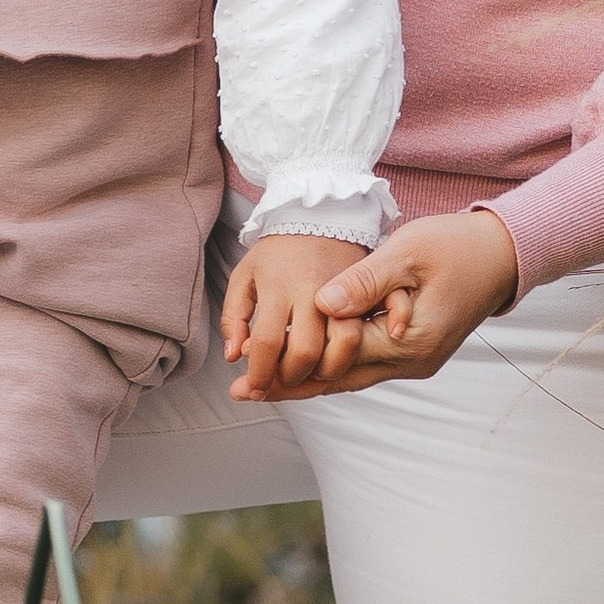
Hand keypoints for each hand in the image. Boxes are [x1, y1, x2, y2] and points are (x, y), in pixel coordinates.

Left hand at [220, 233, 369, 398]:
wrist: (320, 215)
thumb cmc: (277, 251)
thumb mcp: (244, 276)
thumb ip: (235, 317)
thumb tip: (234, 357)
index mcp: (279, 286)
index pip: (267, 342)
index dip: (259, 373)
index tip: (254, 388)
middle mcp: (313, 291)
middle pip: (307, 349)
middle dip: (293, 376)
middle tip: (284, 380)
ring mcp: (345, 292)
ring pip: (344, 345)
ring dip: (329, 370)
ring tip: (313, 373)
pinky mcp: (367, 292)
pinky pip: (369, 330)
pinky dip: (360, 351)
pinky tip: (343, 358)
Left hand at [269, 209, 520, 395]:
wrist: (505, 254)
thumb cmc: (458, 246)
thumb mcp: (408, 254)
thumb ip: (365, 281)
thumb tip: (321, 304)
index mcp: (409, 342)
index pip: (337, 359)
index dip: (290, 363)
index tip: (248, 369)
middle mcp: (411, 362)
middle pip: (339, 381)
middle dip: (290, 386)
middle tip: (241, 391)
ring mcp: (415, 361)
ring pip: (351, 378)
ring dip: (308, 380)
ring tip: (262, 385)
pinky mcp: (415, 352)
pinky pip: (364, 366)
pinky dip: (331, 367)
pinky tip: (304, 364)